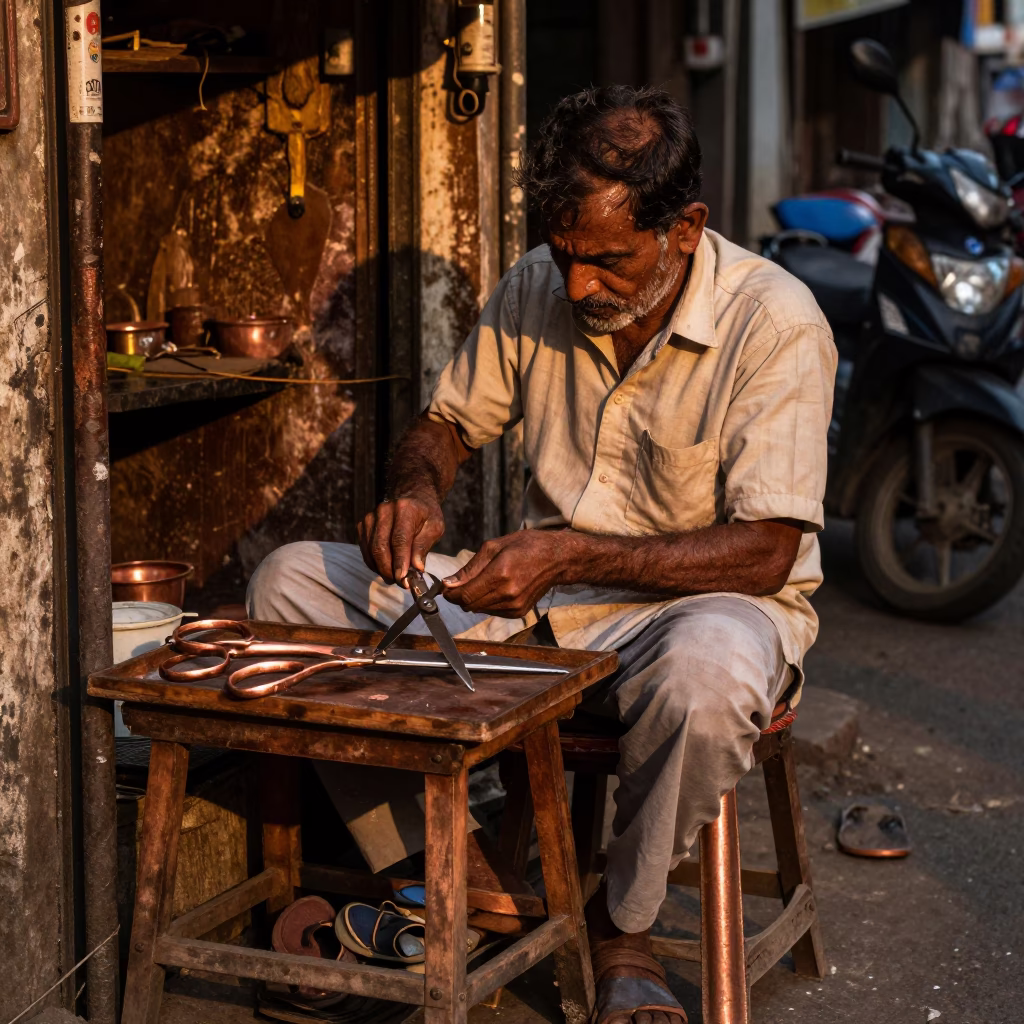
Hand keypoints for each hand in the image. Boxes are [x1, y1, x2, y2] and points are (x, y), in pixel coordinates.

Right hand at [357, 493, 444, 585]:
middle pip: (381, 547)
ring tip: (394, 578)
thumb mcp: (434, 528)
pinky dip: (374, 563)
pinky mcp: (363, 525)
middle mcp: (384, 511)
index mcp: (405, 509)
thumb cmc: (426, 515)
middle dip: (389, 570)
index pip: (399, 539)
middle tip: (401, 583)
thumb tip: (416, 568)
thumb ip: (423, 546)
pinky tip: (385, 569)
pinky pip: (365, 550)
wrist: (412, 498)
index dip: (400, 562)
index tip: (404, 580)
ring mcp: (371, 517)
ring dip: (381, 569)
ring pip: (371, 550)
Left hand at [442, 530, 570, 616]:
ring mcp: (515, 605)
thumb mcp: (494, 547)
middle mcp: (508, 593)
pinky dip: (487, 603)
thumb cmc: (526, 546)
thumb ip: (469, 568)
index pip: (465, 595)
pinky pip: (492, 612)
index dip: (450, 594)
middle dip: (459, 597)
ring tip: (482, 582)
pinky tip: (496, 588)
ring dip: (474, 599)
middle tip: (458, 585)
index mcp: (500, 574)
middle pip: (470, 605)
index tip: (444, 588)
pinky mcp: (519, 612)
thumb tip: (448, 583)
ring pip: (479, 610)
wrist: (556, 558)